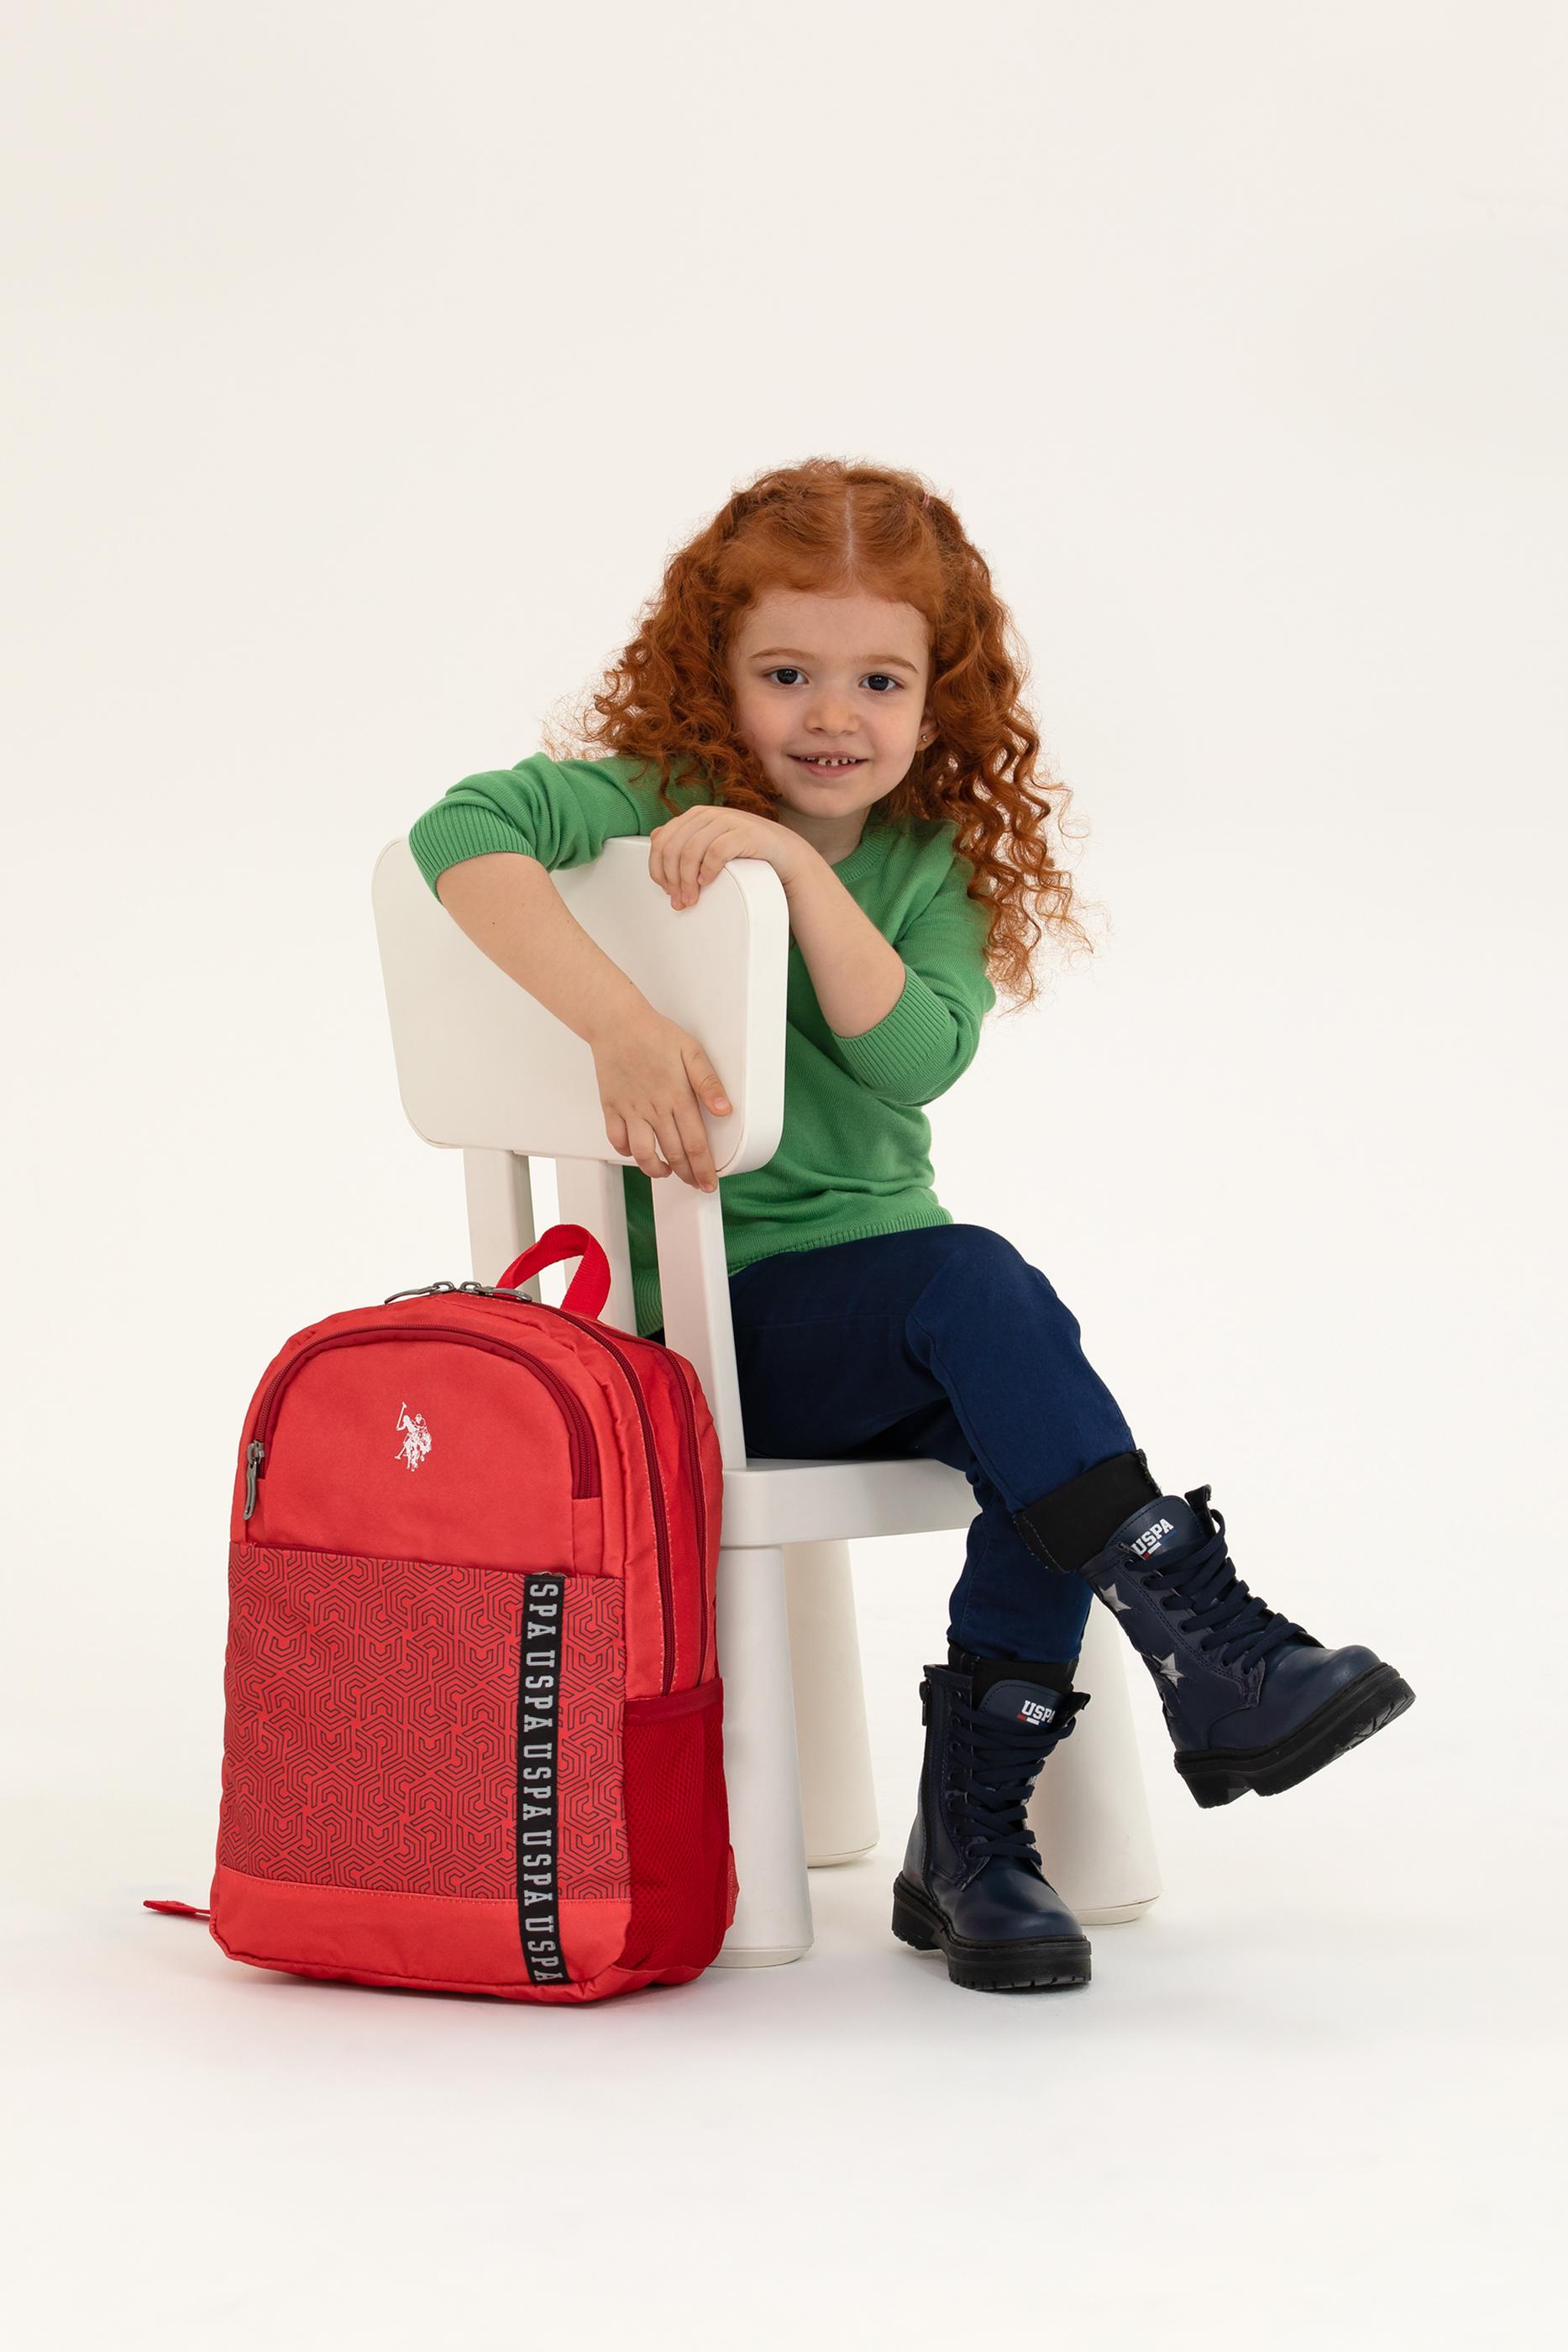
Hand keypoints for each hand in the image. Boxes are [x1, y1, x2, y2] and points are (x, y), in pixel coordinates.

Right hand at [589, 1000, 730, 1192]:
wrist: (617, 1023)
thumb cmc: (655, 1034)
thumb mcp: (692, 1052)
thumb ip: (709, 1083)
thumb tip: (725, 1110)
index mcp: (677, 1097)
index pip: (695, 1143)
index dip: (704, 1168)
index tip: (710, 1182)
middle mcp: (653, 1108)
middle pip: (673, 1154)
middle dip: (687, 1174)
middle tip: (696, 1183)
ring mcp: (630, 1110)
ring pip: (643, 1153)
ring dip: (656, 1170)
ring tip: (667, 1172)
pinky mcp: (612, 1107)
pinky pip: (617, 1139)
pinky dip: (627, 1152)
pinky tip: (638, 1151)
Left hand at [648, 804, 813, 907]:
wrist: (782, 851)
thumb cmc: (743, 851)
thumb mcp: (709, 841)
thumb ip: (684, 838)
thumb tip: (655, 840)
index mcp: (694, 815)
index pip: (661, 841)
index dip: (658, 869)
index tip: (667, 890)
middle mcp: (707, 814)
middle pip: (673, 848)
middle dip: (672, 879)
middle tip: (679, 900)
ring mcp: (726, 820)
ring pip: (691, 851)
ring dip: (688, 881)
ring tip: (692, 899)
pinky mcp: (744, 832)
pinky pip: (716, 852)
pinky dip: (708, 870)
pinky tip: (708, 882)